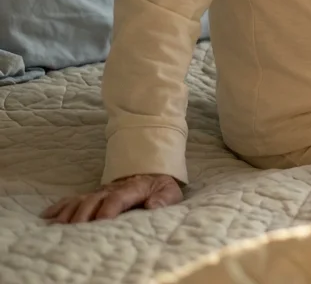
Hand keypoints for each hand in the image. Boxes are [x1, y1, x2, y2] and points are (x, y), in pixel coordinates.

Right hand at [42, 174, 181, 223]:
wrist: (151, 174)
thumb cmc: (160, 188)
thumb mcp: (170, 192)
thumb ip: (163, 199)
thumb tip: (153, 205)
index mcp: (133, 188)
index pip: (118, 198)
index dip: (109, 208)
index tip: (101, 221)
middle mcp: (112, 189)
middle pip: (94, 200)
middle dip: (83, 214)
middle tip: (75, 229)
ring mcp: (100, 192)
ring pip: (80, 200)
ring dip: (68, 212)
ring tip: (57, 226)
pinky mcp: (92, 196)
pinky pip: (72, 200)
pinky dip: (59, 207)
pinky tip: (46, 216)